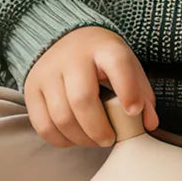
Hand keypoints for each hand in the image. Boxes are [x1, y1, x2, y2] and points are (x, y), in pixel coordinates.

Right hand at [23, 25, 159, 148]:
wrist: (64, 40)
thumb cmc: (101, 59)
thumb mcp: (125, 65)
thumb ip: (141, 92)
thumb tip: (149, 123)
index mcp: (103, 47)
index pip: (117, 64)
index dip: (127, 90)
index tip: (133, 112)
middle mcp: (72, 57)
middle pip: (82, 100)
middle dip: (99, 129)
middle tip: (109, 139)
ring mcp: (48, 72)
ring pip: (62, 117)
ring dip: (81, 138)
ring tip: (94, 139)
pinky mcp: (31, 89)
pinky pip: (43, 126)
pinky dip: (61, 140)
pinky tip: (74, 137)